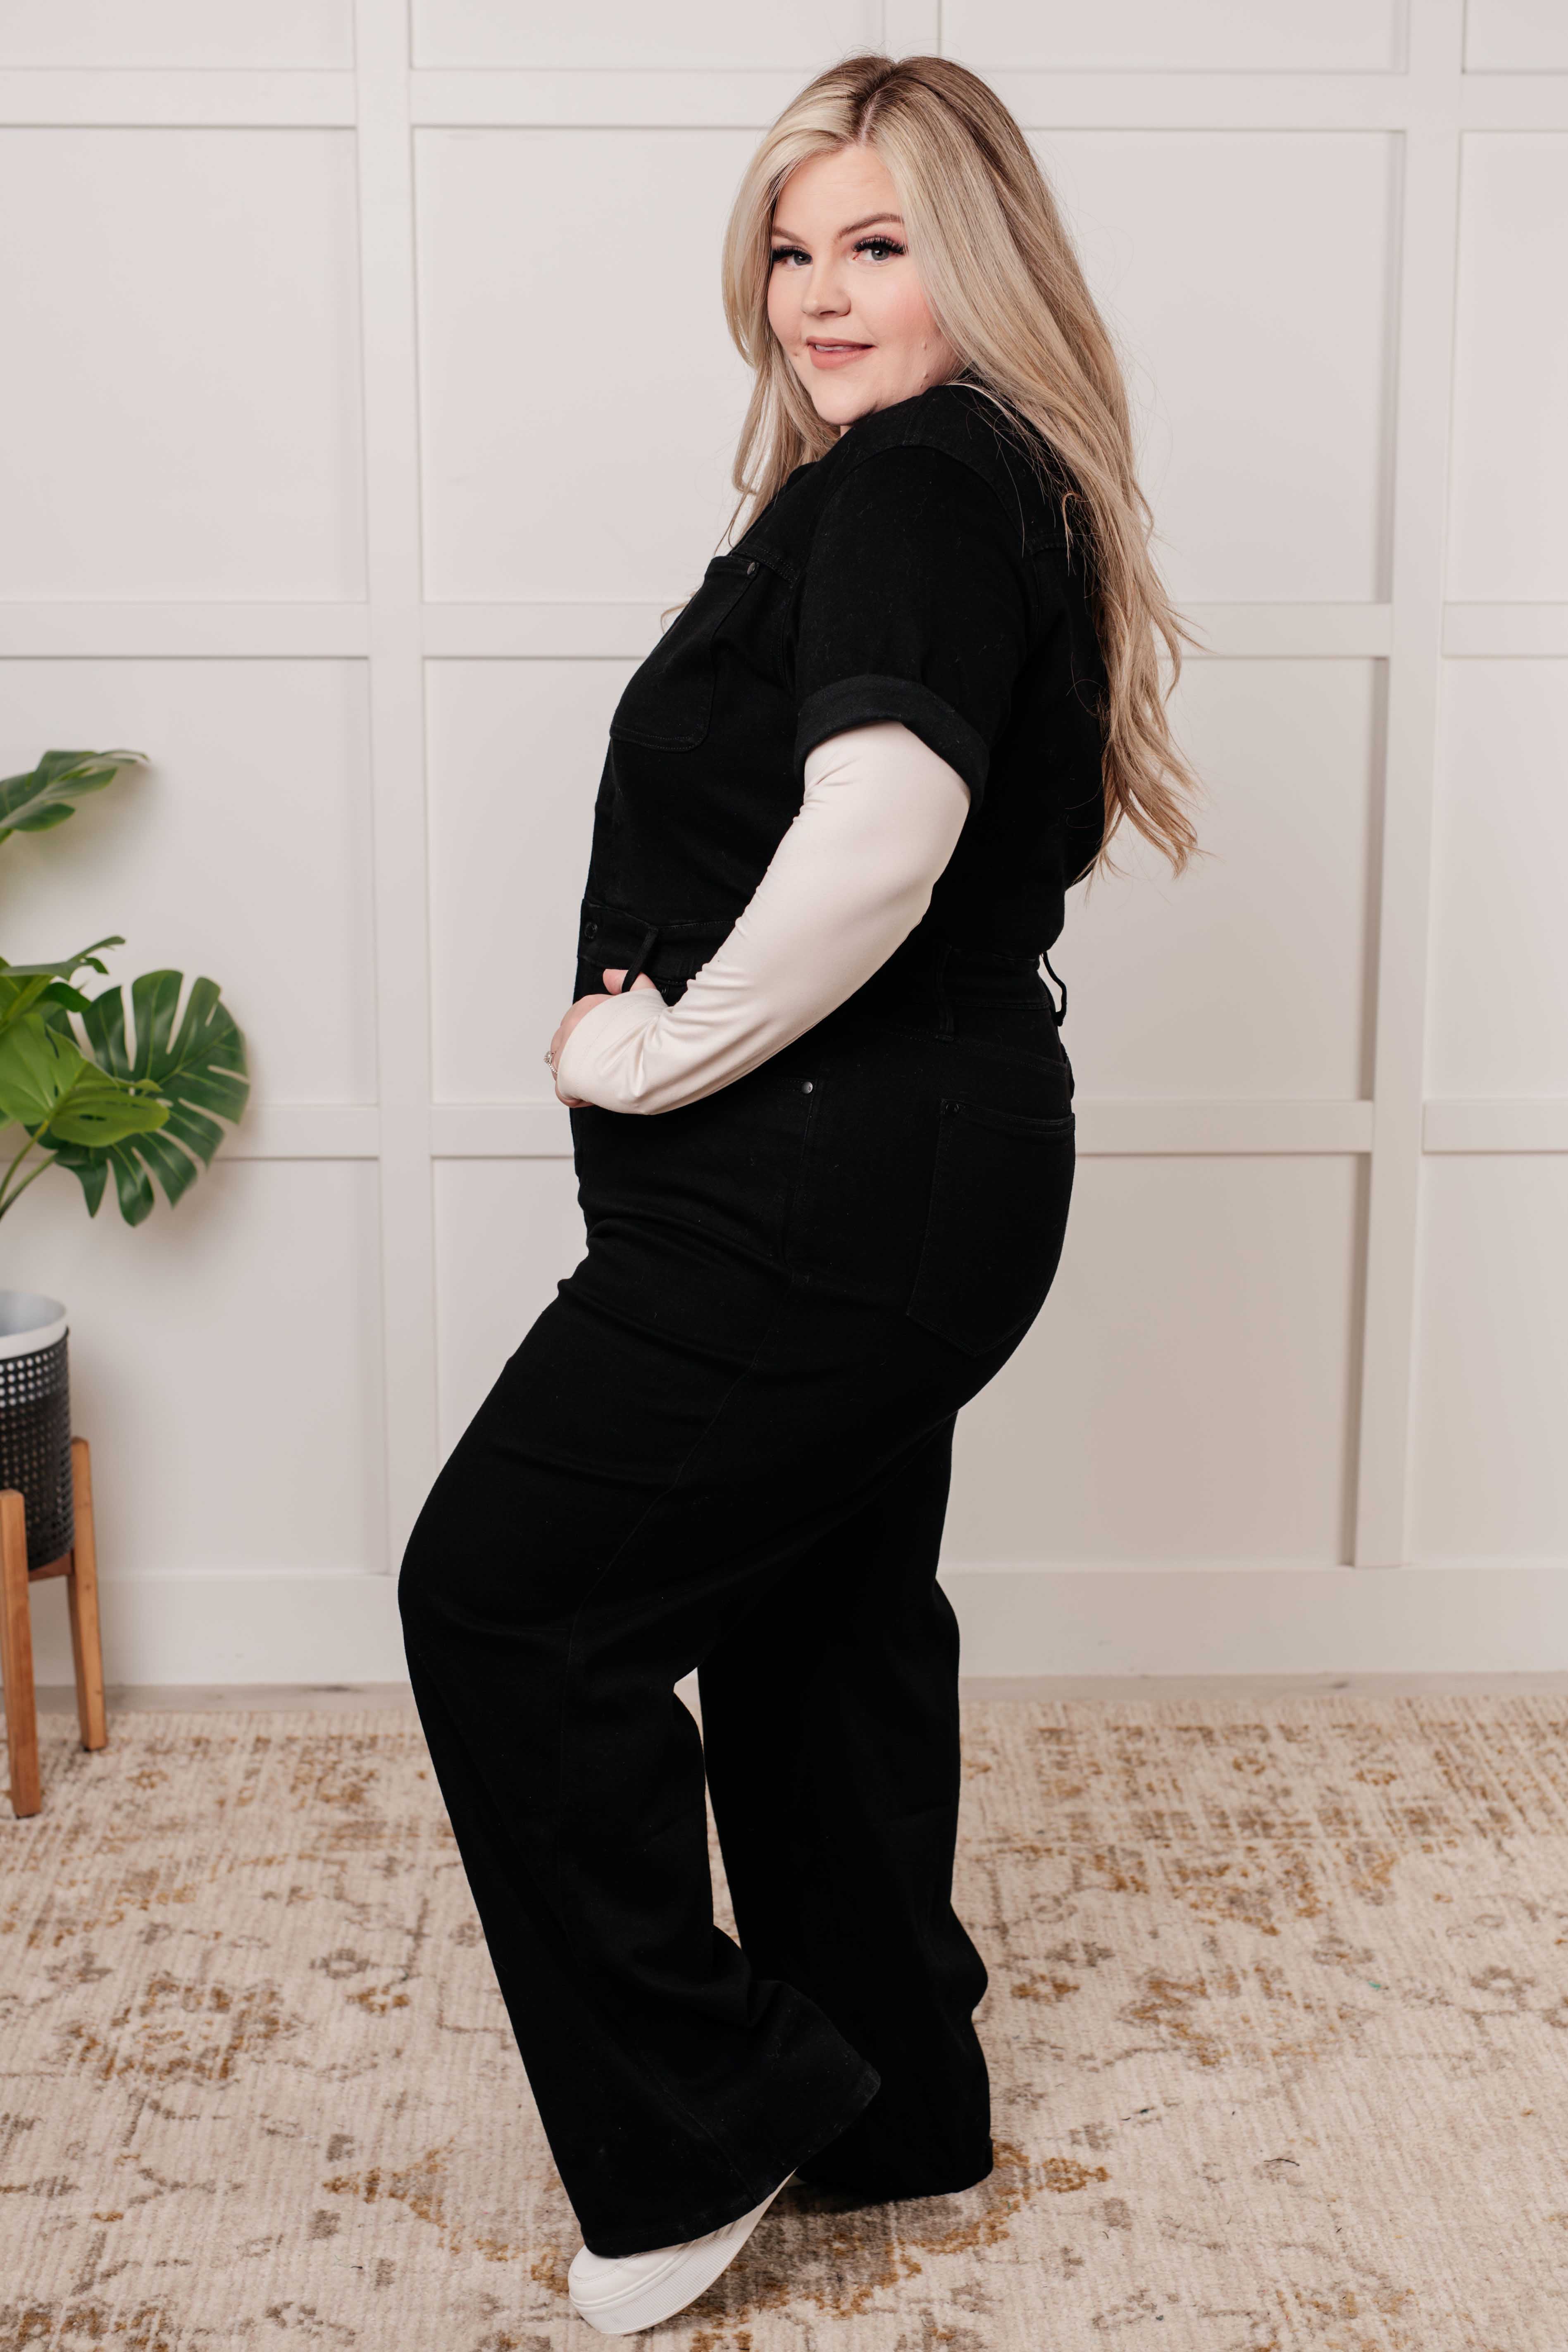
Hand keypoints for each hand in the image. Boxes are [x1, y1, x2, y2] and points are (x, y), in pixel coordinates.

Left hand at [549, 968, 659, 1105]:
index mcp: (585, 1009)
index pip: (575, 1024)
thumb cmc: (654, 1030)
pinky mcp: (568, 1080)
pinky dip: (576, 1095)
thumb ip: (626, 981)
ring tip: (600, 1080)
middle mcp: (570, 1029)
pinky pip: (563, 1092)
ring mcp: (567, 1055)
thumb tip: (610, 976)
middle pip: (565, 1044)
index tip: (608, 1046)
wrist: (657, 1056)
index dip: (591, 1038)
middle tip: (605, 1064)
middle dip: (580, 1055)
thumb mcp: (644, 993)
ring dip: (577, 1074)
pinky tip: (593, 1095)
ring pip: (561, 1067)